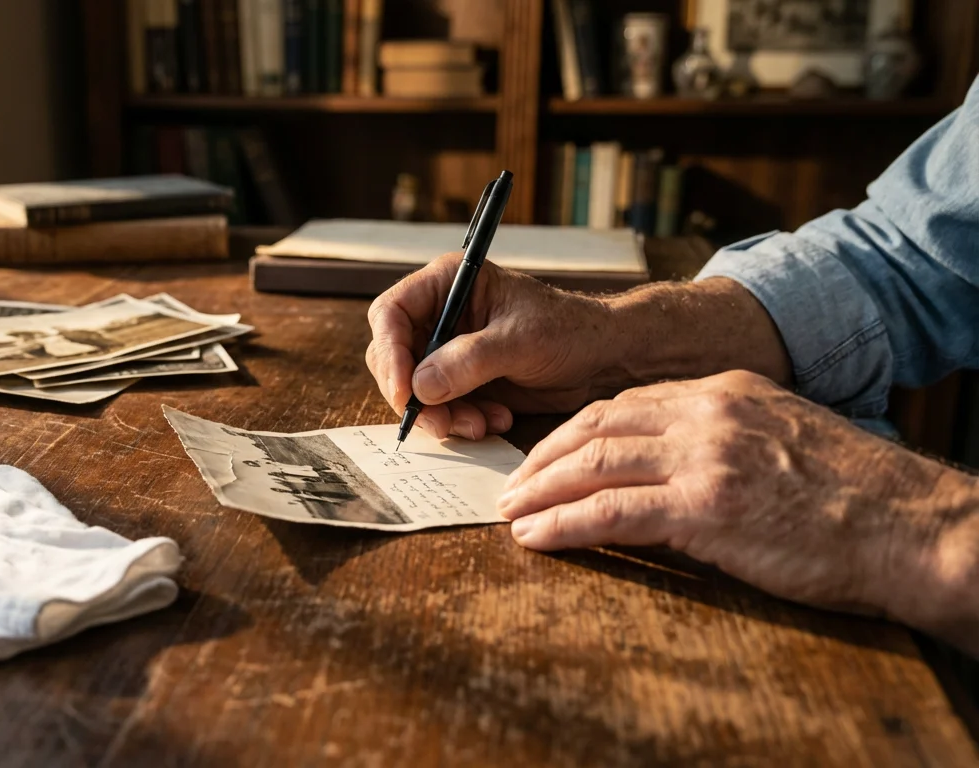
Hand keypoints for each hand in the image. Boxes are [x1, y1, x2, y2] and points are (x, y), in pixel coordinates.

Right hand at [365, 253, 611, 439]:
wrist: (603, 357)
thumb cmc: (569, 330)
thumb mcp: (519, 341)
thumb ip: (468, 361)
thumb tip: (420, 386)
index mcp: (447, 284)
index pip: (391, 313)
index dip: (390, 353)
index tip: (405, 392)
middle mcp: (440, 315)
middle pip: (394, 357)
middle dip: (414, 395)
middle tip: (440, 422)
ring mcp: (448, 350)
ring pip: (414, 389)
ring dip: (441, 414)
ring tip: (481, 425)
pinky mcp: (461, 381)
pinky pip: (439, 407)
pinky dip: (460, 421)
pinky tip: (496, 420)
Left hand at [496, 371, 978, 652]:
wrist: (911, 527)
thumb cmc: (854, 496)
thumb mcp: (780, 441)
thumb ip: (719, 442)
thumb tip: (661, 470)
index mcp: (725, 392)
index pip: (624, 402)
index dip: (573, 432)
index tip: (544, 455)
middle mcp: (708, 414)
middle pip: (596, 425)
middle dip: (544, 457)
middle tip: (512, 486)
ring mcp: (706, 458)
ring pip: (594, 464)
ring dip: (541, 491)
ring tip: (512, 513)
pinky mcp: (705, 508)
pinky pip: (611, 513)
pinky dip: (564, 526)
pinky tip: (537, 538)